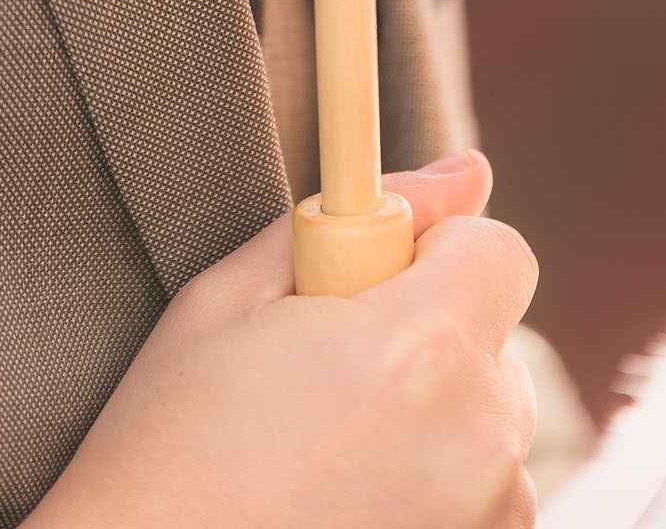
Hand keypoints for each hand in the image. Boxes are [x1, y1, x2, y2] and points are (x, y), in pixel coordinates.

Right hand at [29, 151, 538, 528]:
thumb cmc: (165, 446)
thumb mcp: (233, 300)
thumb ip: (364, 217)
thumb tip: (467, 171)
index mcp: (423, 352)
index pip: (500, 252)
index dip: (435, 249)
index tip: (369, 279)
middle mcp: (478, 440)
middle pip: (493, 340)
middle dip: (427, 335)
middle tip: (324, 375)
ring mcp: (487, 517)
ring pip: (485, 423)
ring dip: (432, 418)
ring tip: (324, 451)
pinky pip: (480, 495)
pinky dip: (431, 487)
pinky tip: (342, 501)